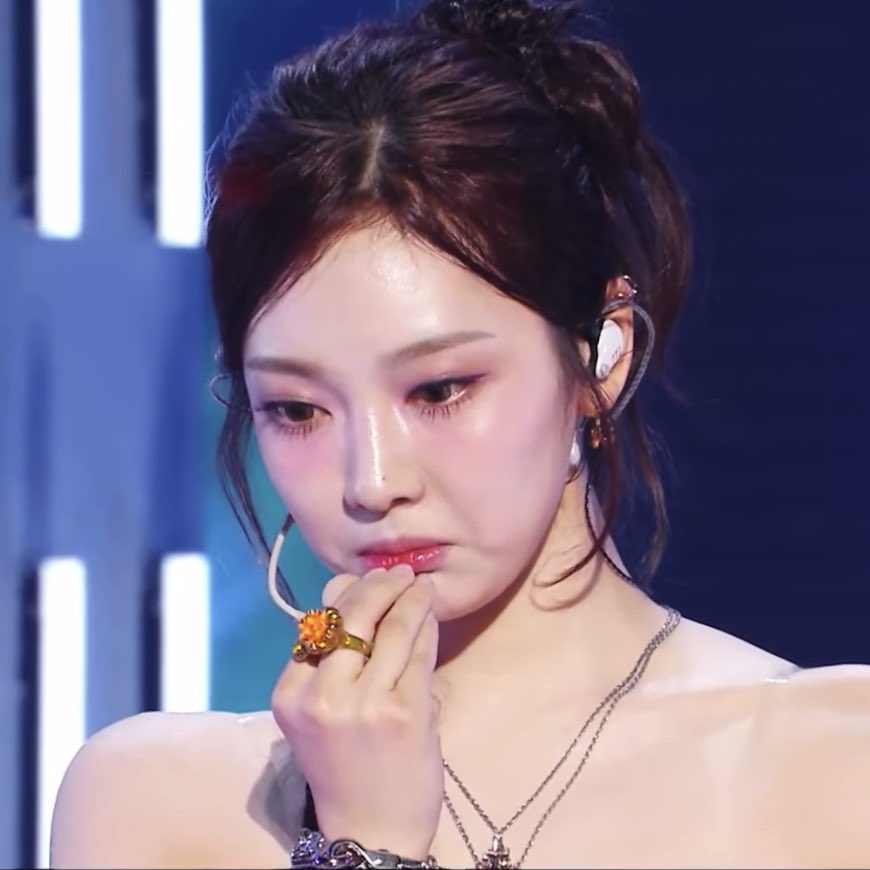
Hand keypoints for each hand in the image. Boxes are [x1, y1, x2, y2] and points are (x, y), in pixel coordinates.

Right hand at [272, 564, 442, 859]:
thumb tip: (347, 590)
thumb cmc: (344, 766)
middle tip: (399, 573)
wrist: (371, 831)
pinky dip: (427, 625)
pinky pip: (419, 651)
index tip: (370, 580)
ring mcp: (365, 703)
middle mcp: (321, 695)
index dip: (346, 592)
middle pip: (352, 615)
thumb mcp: (318, 713)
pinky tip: (431, 614)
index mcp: (290, 693)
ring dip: (410, 597)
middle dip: (379, 585)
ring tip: (421, 586)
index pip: (318, 622)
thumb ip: (328, 658)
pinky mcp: (406, 711)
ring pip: (391, 627)